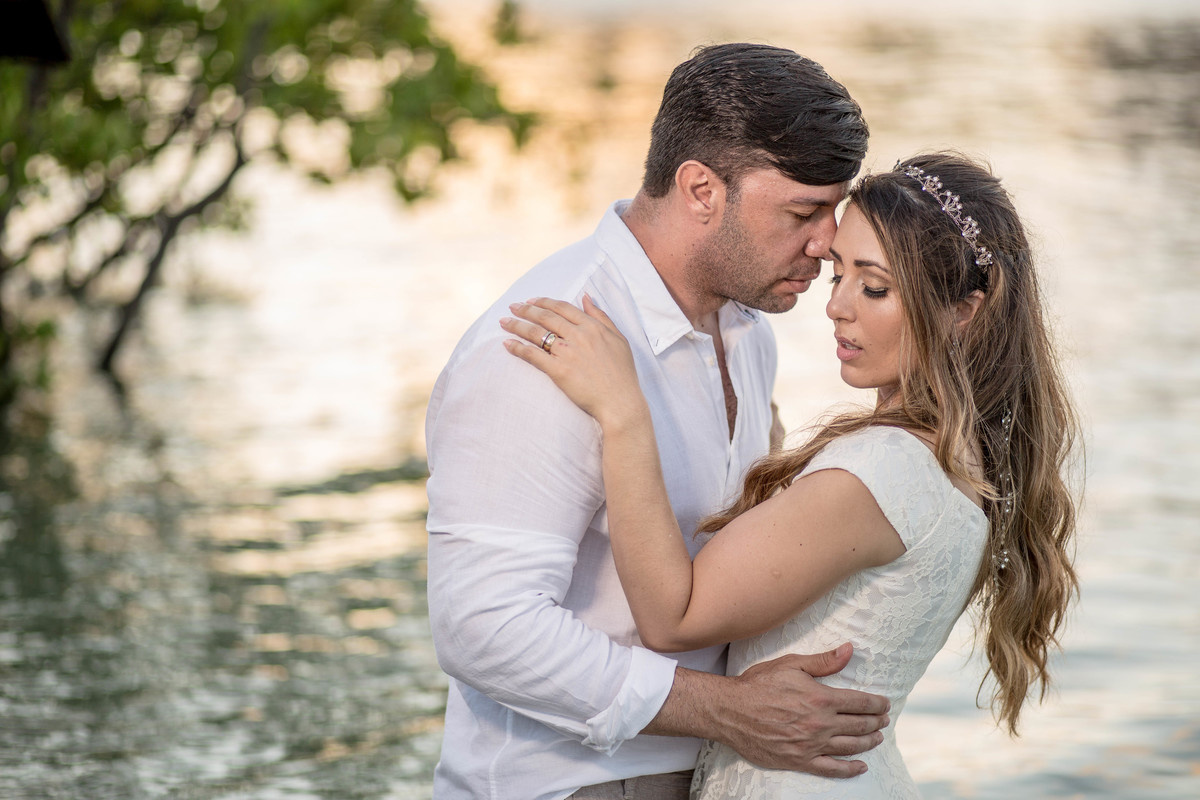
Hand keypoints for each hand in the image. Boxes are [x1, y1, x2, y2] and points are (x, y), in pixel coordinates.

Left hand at [501, 295, 647, 430]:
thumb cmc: (622, 373)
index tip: (532, 300)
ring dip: (517, 325)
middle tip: (512, 306)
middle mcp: (578, 336)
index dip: (544, 302)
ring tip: (504, 322)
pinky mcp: (558, 370)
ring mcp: (567, 353)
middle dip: (526, 310)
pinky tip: (507, 344)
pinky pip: (532, 355)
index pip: (562, 308)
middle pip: (545, 317)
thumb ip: (601, 317)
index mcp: (592, 327)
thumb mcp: (618, 339)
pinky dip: (517, 348)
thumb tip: (586, 298)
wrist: (620, 402)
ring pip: (536, 333)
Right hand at [717, 644, 889, 777]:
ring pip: (850, 747)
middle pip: (859, 726)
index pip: (860, 703)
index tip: (885, 704)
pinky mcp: (799, 760)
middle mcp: (820, 724)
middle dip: (876, 722)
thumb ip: (823, 661)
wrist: (730, 710)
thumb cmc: (758, 684)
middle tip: (884, 720)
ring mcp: (811, 745)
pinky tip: (861, 766)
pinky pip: (832, 769)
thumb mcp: (791, 665)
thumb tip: (849, 650)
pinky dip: (850, 769)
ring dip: (868, 743)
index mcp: (821, 698)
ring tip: (877, 738)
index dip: (877, 704)